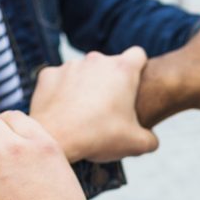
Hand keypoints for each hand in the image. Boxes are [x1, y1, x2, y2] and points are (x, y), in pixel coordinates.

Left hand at [29, 47, 158, 162]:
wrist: (55, 139)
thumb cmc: (99, 137)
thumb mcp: (136, 144)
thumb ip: (150, 139)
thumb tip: (151, 140)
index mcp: (122, 70)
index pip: (138, 55)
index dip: (139, 69)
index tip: (134, 86)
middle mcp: (96, 60)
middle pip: (110, 65)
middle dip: (111, 82)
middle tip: (109, 110)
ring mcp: (70, 65)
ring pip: (84, 72)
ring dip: (87, 87)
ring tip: (84, 114)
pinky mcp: (48, 74)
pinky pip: (60, 80)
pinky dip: (63, 92)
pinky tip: (64, 112)